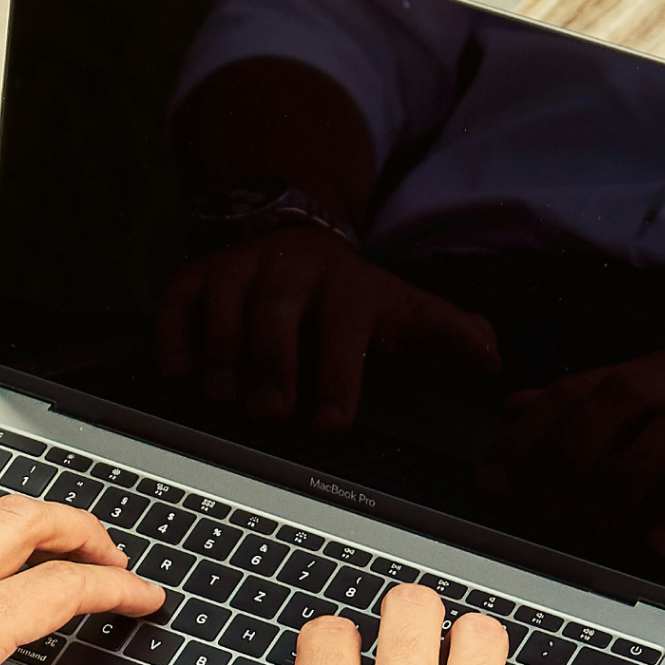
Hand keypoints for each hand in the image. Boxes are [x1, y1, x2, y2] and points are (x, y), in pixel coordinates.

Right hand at [157, 228, 497, 432]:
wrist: (292, 239)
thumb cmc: (352, 302)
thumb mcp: (404, 312)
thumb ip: (444, 336)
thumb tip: (490, 356)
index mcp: (346, 282)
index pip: (343, 323)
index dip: (338, 374)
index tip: (331, 426)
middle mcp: (289, 267)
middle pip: (277, 310)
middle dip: (273, 365)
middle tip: (272, 416)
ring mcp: (238, 268)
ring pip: (224, 302)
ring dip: (223, 355)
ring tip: (227, 400)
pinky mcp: (195, 275)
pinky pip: (177, 300)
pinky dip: (175, 336)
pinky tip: (180, 374)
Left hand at [480, 345, 664, 566]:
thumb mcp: (639, 403)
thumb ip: (579, 406)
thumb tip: (512, 409)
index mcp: (645, 371)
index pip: (572, 393)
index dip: (525, 439)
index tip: (491, 482)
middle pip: (608, 412)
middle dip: (561, 467)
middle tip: (538, 516)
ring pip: (658, 448)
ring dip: (612, 496)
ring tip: (588, 534)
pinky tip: (656, 545)